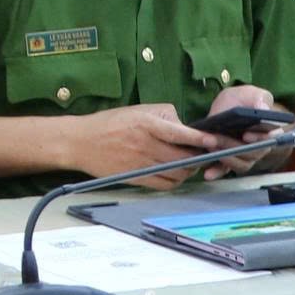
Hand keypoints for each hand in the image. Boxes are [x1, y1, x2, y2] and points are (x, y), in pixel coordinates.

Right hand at [71, 105, 227, 189]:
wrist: (80, 142)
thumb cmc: (109, 123)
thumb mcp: (137, 110)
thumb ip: (164, 116)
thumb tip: (185, 128)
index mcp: (145, 124)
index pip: (180, 134)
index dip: (199, 138)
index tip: (213, 141)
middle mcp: (144, 145)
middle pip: (182, 157)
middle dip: (197, 157)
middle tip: (203, 154)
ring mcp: (140, 164)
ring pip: (177, 173)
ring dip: (187, 170)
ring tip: (188, 164)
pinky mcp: (136, 178)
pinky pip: (165, 185)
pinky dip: (175, 181)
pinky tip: (175, 174)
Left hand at [203, 86, 292, 178]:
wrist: (228, 104)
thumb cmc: (243, 99)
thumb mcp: (252, 93)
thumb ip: (259, 99)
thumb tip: (263, 109)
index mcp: (269, 131)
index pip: (269, 139)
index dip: (258, 139)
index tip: (246, 136)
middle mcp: (259, 147)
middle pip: (251, 153)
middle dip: (233, 147)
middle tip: (216, 139)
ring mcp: (245, 155)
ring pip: (239, 163)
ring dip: (224, 157)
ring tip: (210, 146)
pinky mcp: (229, 159)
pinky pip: (225, 170)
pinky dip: (217, 172)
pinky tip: (207, 174)